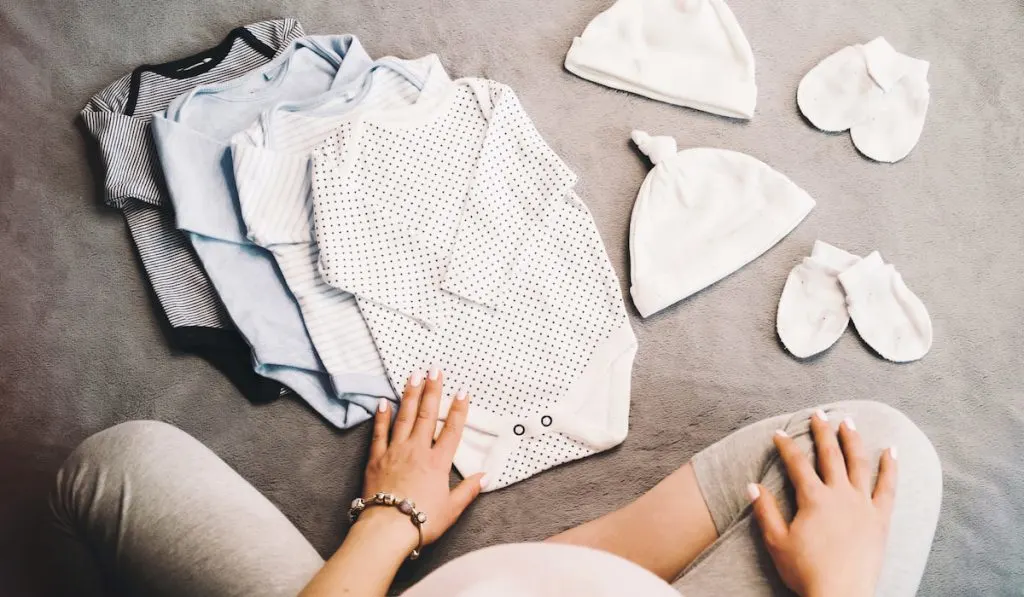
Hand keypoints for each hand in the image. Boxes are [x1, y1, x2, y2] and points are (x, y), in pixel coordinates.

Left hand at [359, 368, 485, 549]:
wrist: (387, 529)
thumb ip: (468, 490)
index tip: (462, 391)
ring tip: (413, 375)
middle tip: (434, 369)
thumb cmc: (421, 521)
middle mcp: (417, 451)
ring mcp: (395, 452)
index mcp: (437, 463)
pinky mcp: (376, 459)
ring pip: (403, 417)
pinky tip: (383, 402)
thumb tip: (486, 477)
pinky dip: (382, 416)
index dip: (458, 409)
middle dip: (432, 390)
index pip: (451, 430)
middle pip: (426, 415)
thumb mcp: (452, 509)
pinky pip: (379, 433)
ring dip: (409, 394)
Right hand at [749, 410, 897, 596]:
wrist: (840, 596)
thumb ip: (766, 511)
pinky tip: (891, 451)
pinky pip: (887, 487)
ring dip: (853, 439)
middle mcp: (840, 495)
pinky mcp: (880, 518)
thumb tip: (752, 485)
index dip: (786, 445)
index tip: (779, 433)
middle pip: (830, 454)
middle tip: (818, 413)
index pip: (796, 463)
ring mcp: (863, 505)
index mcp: (813, 499)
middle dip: (822, 431)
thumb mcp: (776, 542)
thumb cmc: (806, 572)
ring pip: (858, 463)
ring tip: (848, 421)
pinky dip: (890, 467)